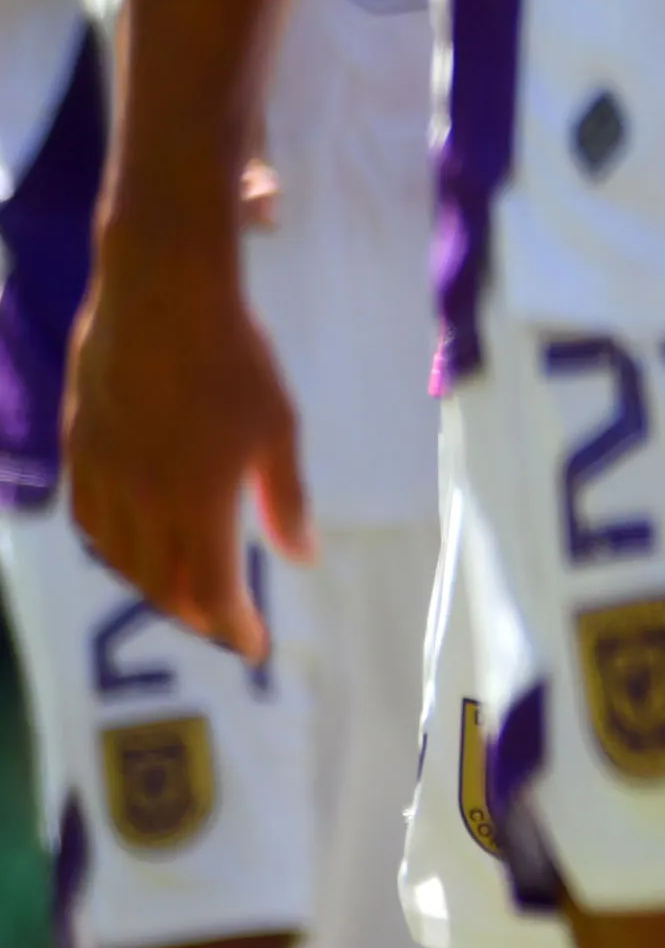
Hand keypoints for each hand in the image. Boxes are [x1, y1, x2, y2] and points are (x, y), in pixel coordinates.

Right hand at [63, 219, 299, 652]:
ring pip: (119, 560)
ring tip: (183, 592)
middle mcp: (143, 501)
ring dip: (152, 587)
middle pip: (161, 586)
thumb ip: (285, 499)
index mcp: (198, 502)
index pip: (213, 591)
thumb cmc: (234, 360)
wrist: (160, 299)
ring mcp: (104, 476)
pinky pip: (89, 522)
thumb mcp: (278, 429)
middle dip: (197, 616)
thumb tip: (303, 556)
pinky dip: (114, 551)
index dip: (234, 628)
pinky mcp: (79, 451)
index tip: (255, 647)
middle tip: (224, 624)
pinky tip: (132, 548)